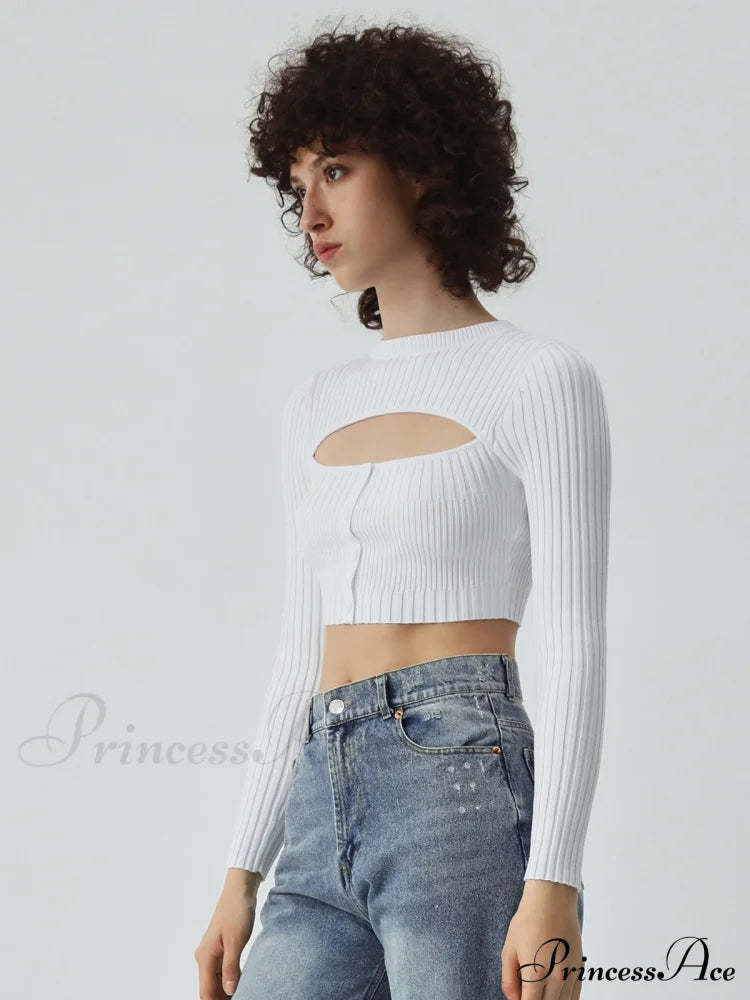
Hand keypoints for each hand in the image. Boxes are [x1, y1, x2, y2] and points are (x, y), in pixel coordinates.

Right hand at [194, 869, 261, 997]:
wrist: (240, 890)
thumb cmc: (237, 910)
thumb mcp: (236, 941)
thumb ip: (231, 968)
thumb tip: (229, 991)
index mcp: (205, 957)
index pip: (206, 992)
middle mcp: (205, 957)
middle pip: (210, 989)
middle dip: (222, 998)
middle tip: (243, 998)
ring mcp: (212, 953)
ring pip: (217, 981)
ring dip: (227, 990)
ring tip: (243, 994)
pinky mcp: (220, 949)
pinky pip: (223, 971)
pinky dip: (230, 980)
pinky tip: (242, 984)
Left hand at [501, 880, 583, 999]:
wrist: (552, 899)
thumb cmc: (527, 921)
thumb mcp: (508, 949)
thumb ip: (509, 981)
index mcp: (536, 975)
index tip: (519, 998)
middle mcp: (556, 979)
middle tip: (527, 992)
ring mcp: (570, 975)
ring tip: (539, 990)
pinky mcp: (579, 969)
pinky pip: (575, 997)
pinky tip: (554, 995)